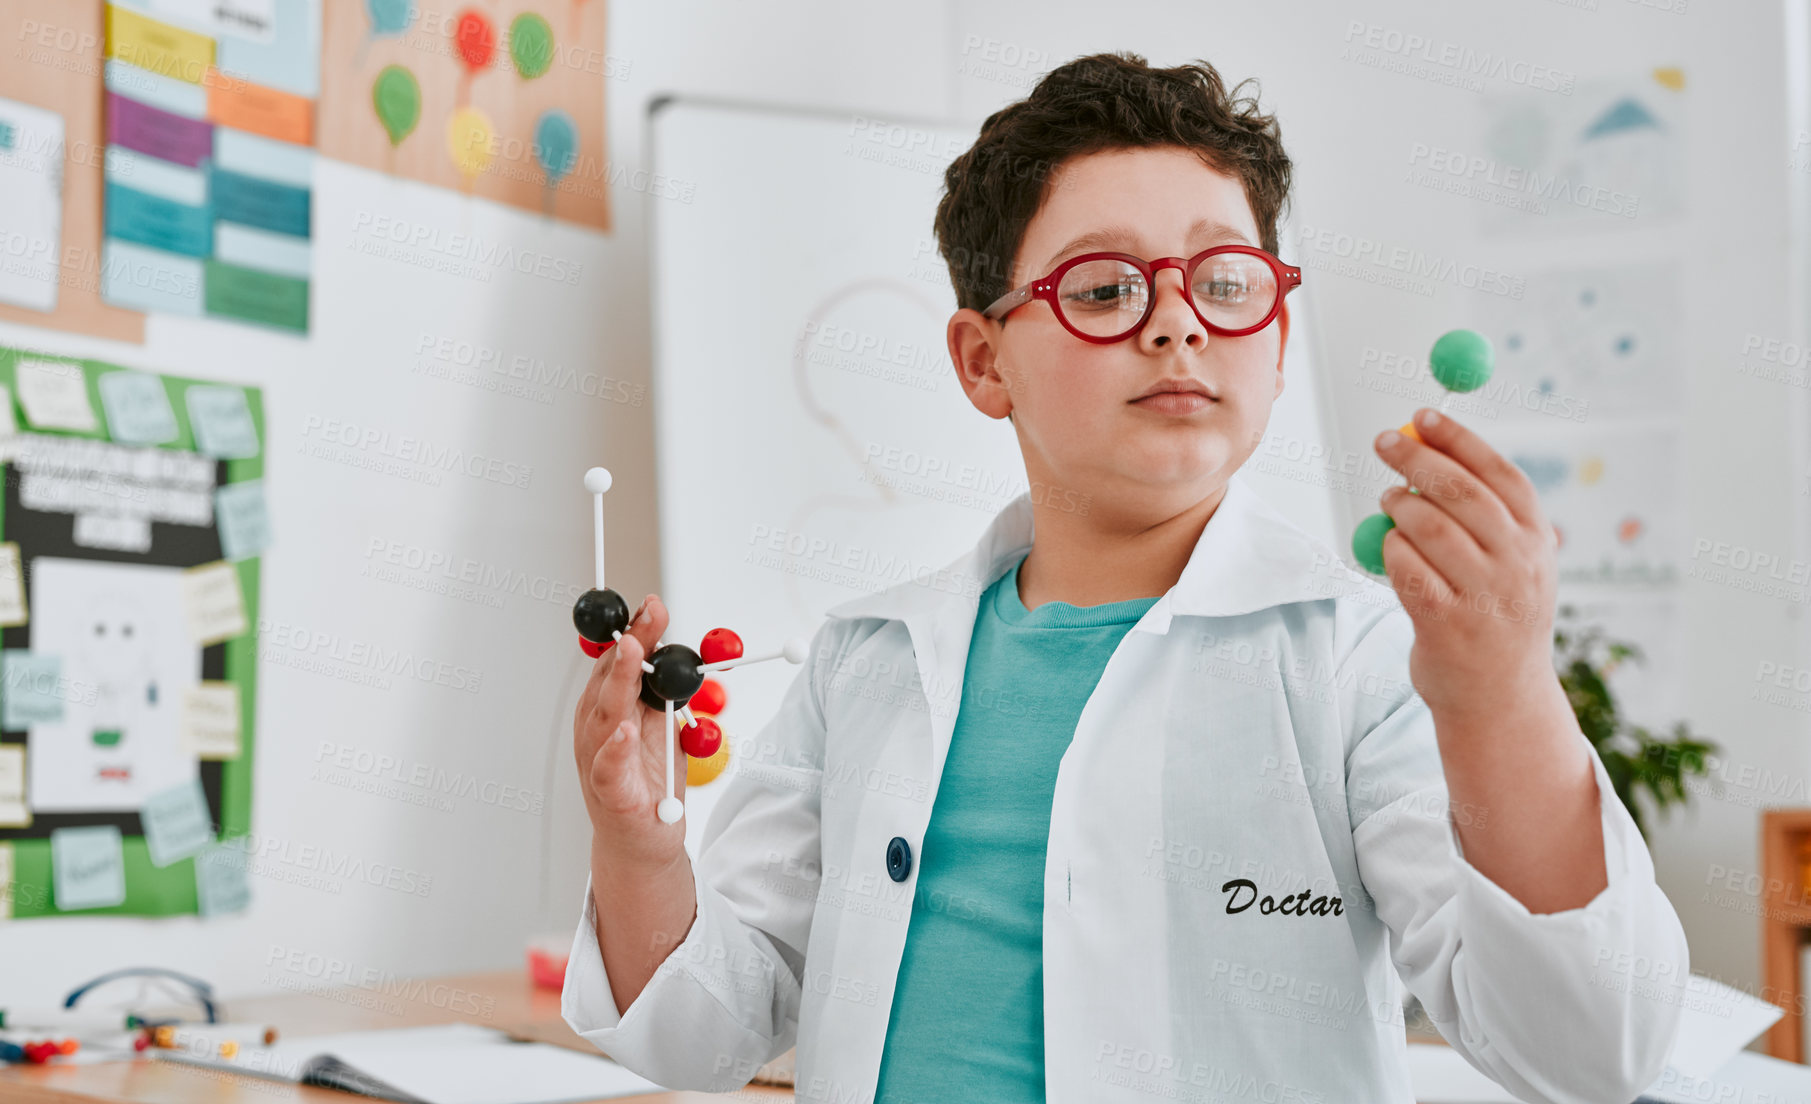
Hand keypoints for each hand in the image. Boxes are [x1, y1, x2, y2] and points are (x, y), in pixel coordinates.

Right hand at [573, 592, 687, 869]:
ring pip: (606, 713)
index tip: (653, 605)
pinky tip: (625, 730)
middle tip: (648, 618)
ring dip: (620, 679)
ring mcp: (599, 759)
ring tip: (634, 652)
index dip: (635, 630)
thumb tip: (681, 654)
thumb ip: (664, 690)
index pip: (619, 659)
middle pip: (612, 677)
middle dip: (631, 643)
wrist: (639, 843)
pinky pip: (609, 768)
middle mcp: (597, 728)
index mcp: (608, 706)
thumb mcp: (659, 725)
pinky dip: (616, 748)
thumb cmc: (647, 782)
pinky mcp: (610, 793)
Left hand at [1371, 408, 1560, 719]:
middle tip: (1384, 441)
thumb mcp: (1516, 566)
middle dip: (1417, 458)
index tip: (1424, 415)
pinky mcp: (1445, 624)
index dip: (1460, 439)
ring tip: (1389, 498)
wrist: (1501, 699)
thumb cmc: (1498, 619)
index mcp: (1538, 542)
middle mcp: (1518, 566)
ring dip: (1399, 504)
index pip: (1500, 475)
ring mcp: (1483, 596)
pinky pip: (1406, 568)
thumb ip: (1488, 518)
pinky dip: (1390, 548)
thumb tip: (1431, 454)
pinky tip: (1388, 544)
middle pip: (1461, 493)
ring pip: (1429, 528)